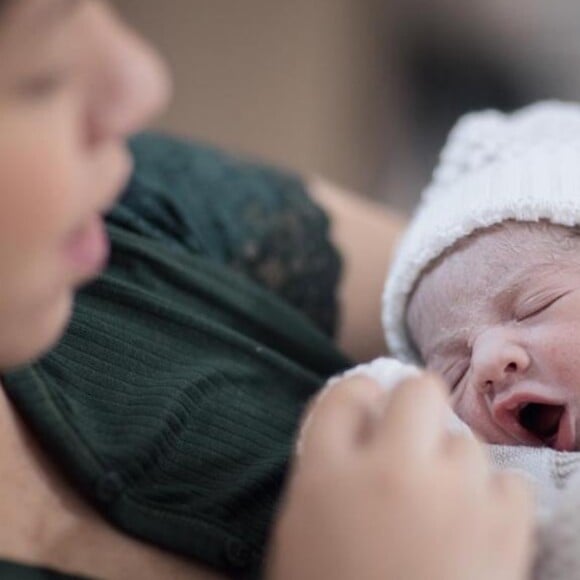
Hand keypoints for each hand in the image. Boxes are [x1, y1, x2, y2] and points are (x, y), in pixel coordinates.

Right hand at [266, 374, 533, 579]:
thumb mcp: (301, 528)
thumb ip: (324, 467)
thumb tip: (360, 422)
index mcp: (328, 473)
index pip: (347, 394)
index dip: (360, 394)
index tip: (369, 406)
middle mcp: (391, 471)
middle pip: (418, 390)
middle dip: (414, 406)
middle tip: (409, 435)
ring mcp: (452, 498)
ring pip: (467, 440)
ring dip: (451, 461)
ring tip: (439, 498)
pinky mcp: (502, 534)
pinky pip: (508, 484)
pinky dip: (492, 498)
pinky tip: (473, 522)